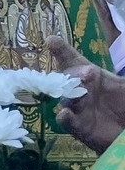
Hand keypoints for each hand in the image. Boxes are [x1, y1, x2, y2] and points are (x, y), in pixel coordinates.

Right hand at [46, 35, 124, 153]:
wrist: (124, 127)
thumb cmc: (123, 102)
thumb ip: (122, 77)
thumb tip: (108, 56)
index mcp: (91, 75)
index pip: (72, 60)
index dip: (61, 50)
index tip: (51, 41)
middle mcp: (79, 89)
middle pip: (68, 78)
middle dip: (74, 74)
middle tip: (88, 73)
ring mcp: (77, 108)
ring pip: (67, 99)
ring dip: (70, 96)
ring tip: (81, 94)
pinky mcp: (78, 127)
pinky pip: (68, 122)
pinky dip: (65, 118)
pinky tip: (64, 114)